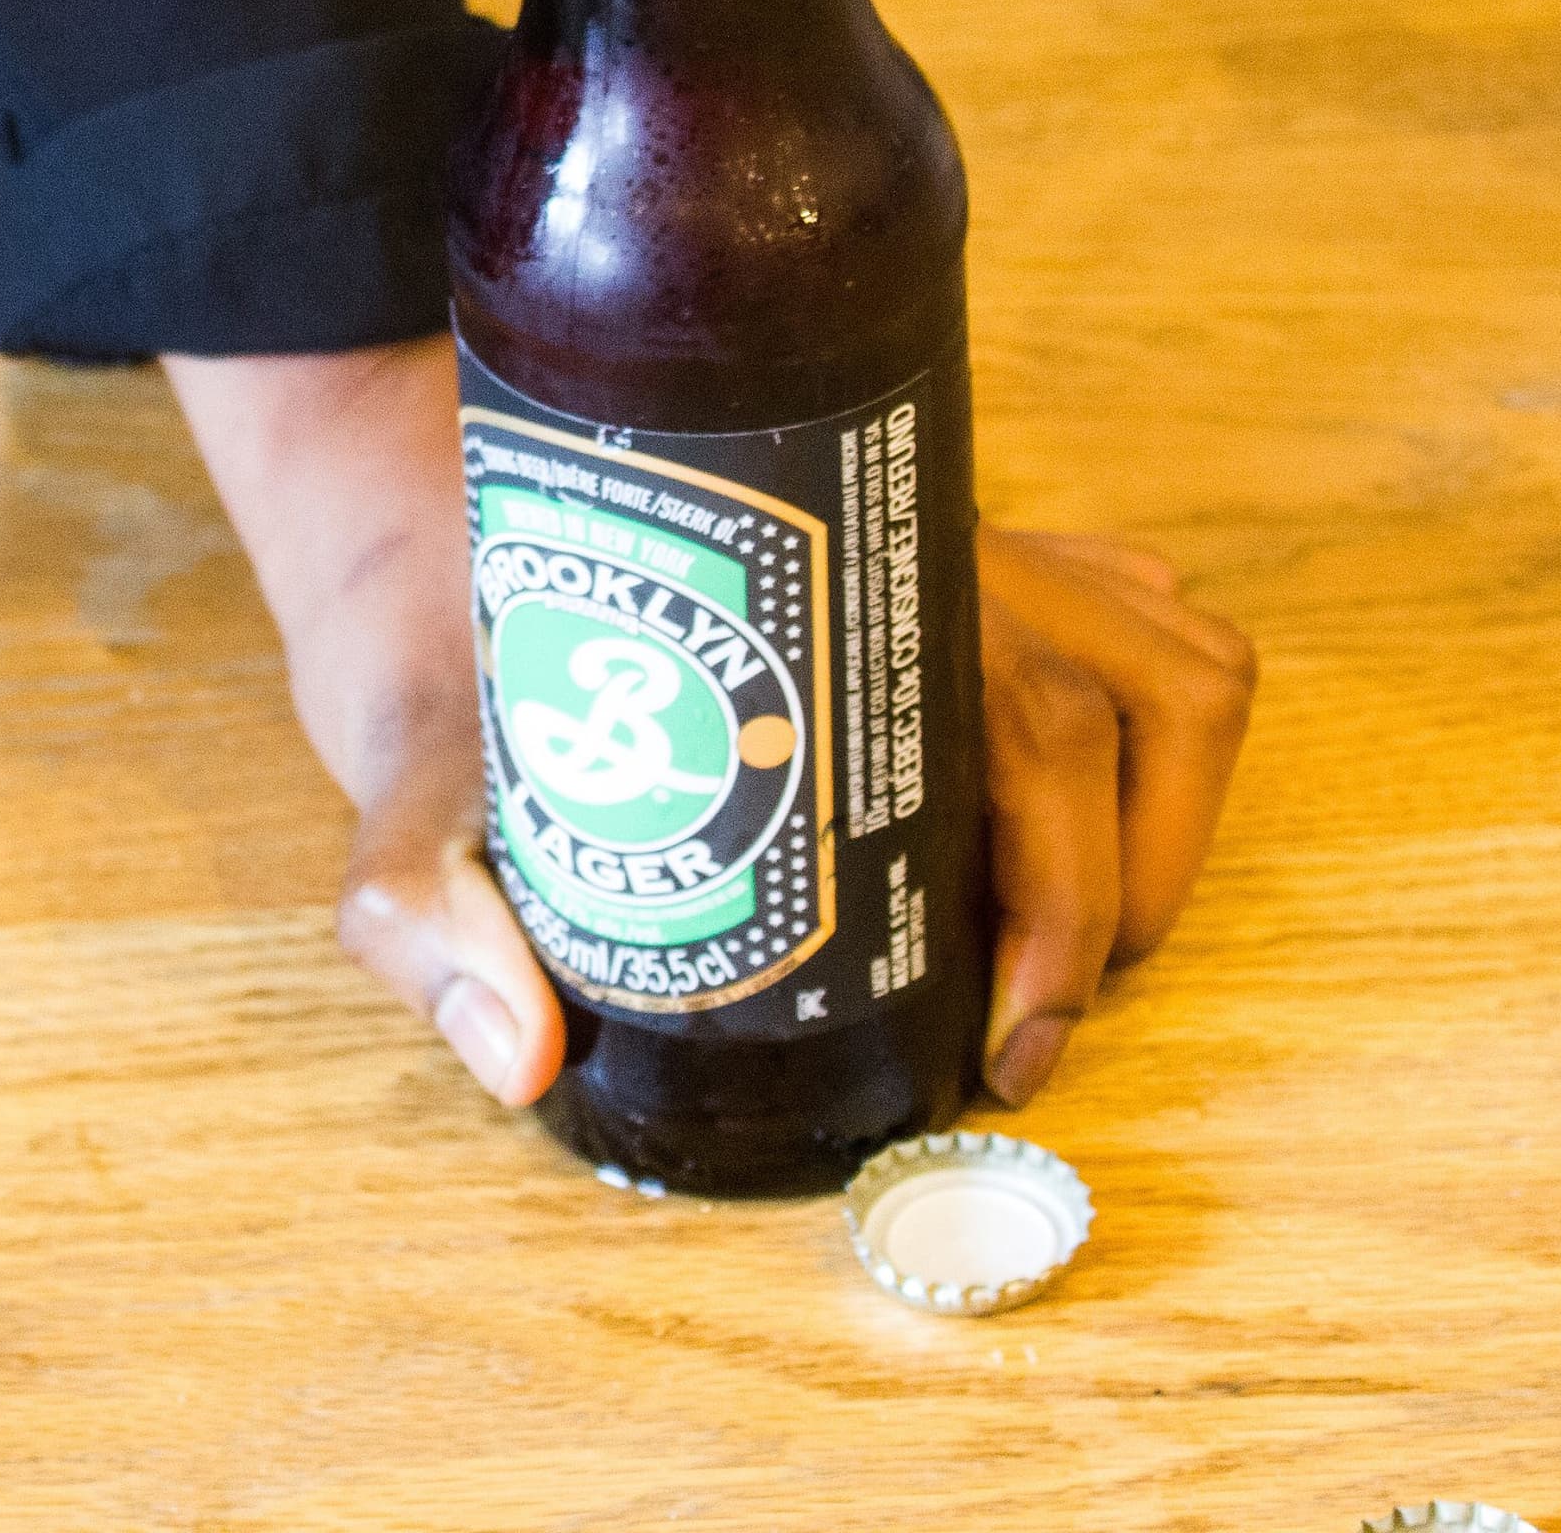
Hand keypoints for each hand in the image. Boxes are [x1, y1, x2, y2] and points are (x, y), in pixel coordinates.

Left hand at [171, 344, 1259, 1118]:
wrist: (401, 504)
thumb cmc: (423, 644)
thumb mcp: (398, 780)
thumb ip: (422, 909)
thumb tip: (520, 1056)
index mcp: (808, 598)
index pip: (1023, 725)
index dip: (1061, 901)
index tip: (1008, 1036)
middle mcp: (902, 545)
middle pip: (1111, 699)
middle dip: (1109, 896)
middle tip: (1016, 1033)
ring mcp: (937, 539)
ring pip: (1153, 643)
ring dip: (1163, 804)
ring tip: (1072, 935)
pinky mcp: (938, 549)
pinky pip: (1115, 607)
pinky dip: (1143, 720)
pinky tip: (1072, 827)